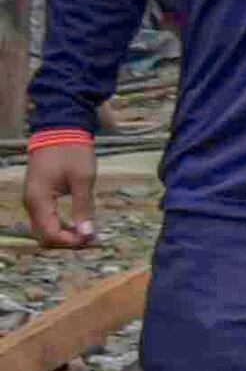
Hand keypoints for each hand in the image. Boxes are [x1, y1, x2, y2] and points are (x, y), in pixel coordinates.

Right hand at [22, 134, 89, 250]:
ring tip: (88, 231)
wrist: (60, 129)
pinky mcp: (38, 194)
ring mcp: (32, 199)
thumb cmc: (72, 152)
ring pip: (44, 227)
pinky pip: (46, 216)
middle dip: (66, 240)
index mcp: (38, 200)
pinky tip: (79, 221)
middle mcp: (30, 203)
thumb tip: (87, 234)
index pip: (49, 234)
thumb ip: (83, 207)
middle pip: (44, 234)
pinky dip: (60, 223)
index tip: (91, 239)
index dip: (70, 241)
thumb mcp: (83, 179)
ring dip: (64, 232)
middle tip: (91, 237)